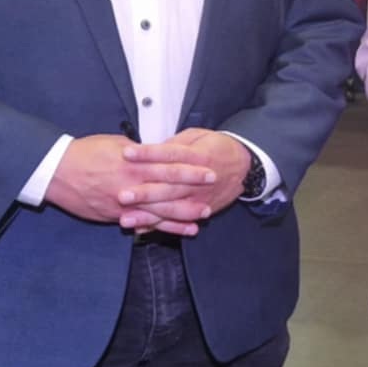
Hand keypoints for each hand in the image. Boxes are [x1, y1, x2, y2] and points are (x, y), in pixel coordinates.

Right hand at [42, 133, 220, 237]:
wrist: (56, 172)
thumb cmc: (84, 153)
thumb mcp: (114, 144)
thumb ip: (137, 152)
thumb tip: (153, 152)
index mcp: (133, 163)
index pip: (169, 165)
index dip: (191, 169)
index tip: (209, 168)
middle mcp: (132, 184)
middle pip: (169, 189)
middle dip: (193, 190)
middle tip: (215, 190)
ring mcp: (124, 203)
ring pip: (159, 211)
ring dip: (183, 214)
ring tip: (203, 215)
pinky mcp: (115, 216)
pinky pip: (143, 224)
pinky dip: (162, 228)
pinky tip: (177, 231)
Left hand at [119, 128, 252, 232]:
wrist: (245, 167)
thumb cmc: (217, 147)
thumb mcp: (198, 136)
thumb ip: (174, 144)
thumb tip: (150, 150)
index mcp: (197, 155)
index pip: (169, 154)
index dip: (148, 154)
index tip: (126, 153)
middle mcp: (198, 179)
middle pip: (168, 185)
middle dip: (144, 192)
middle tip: (122, 195)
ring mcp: (199, 197)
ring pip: (171, 208)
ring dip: (148, 214)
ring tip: (126, 219)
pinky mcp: (201, 210)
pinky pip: (178, 221)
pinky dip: (160, 226)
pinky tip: (142, 229)